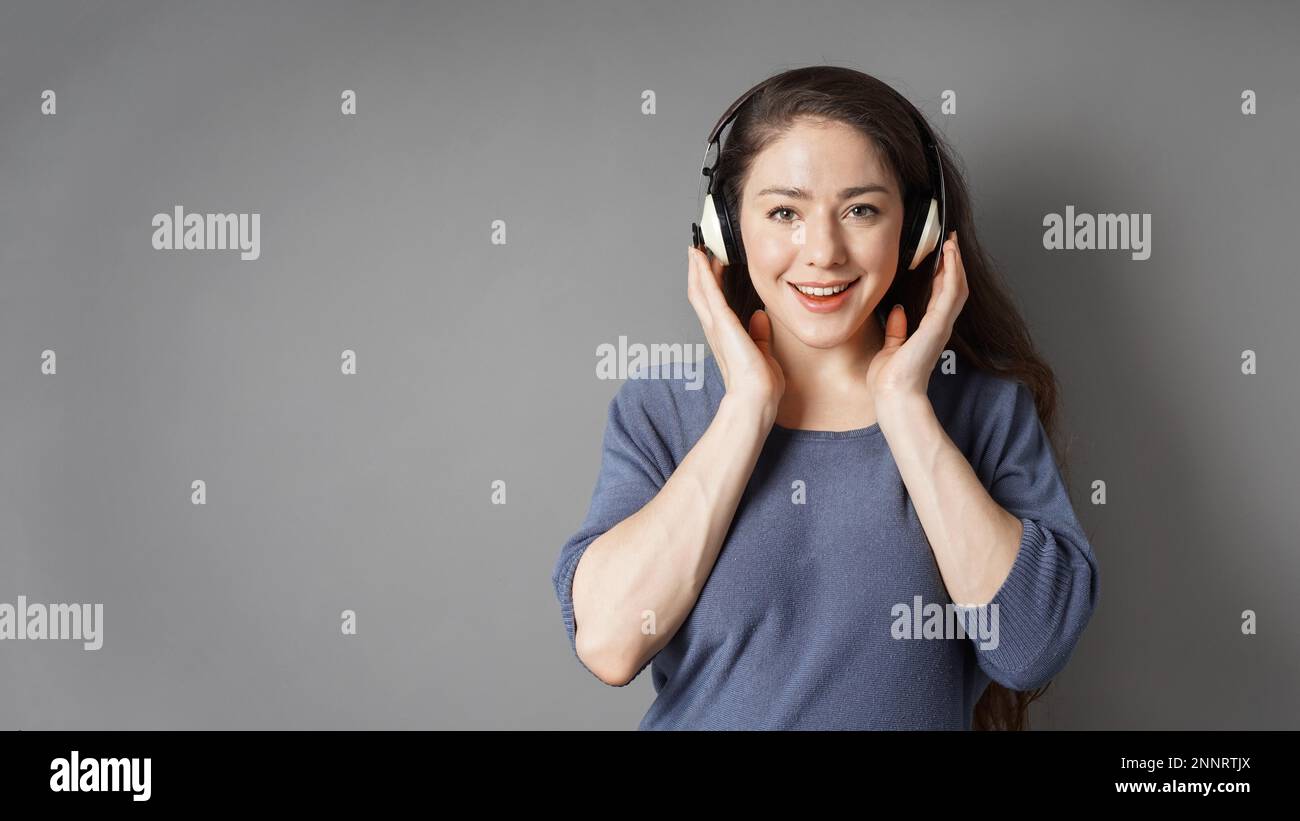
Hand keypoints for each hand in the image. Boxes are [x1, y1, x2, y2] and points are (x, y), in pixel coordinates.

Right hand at [687, 245, 784, 423]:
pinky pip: (709, 292)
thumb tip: (760, 316)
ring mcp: (716, 325)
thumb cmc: (760, 384)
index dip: (709, 284)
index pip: (713, 304)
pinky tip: (701, 258)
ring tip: (696, 248)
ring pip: (700, 289)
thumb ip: (760, 335)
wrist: (756, 398)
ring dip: (697, 268)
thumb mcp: (763, 353)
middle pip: (700, 294)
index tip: (711, 266)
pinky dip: (703, 273)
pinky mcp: (722, 322)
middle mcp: (715, 329)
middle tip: (697, 251)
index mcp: (725, 336)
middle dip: (698, 272)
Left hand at [866, 231, 967, 403]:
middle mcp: (939, 326)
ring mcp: (941, 325)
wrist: (893, 395)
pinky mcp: (938, 325)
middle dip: (953, 263)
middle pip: (953, 288)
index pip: (940, 296)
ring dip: (955, 263)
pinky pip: (949, 293)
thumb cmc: (891, 380)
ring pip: (956, 287)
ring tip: (952, 242)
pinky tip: (950, 256)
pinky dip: (952, 272)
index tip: (941, 254)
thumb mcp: (891, 348)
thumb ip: (896, 330)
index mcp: (929, 330)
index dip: (943, 274)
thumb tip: (898, 310)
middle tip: (951, 241)